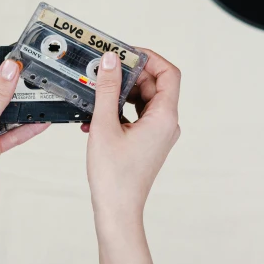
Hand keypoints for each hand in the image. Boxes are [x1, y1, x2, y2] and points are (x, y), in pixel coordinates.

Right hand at [83, 49, 180, 222]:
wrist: (117, 210)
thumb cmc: (114, 176)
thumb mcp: (105, 125)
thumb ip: (108, 89)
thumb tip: (111, 61)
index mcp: (165, 117)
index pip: (168, 73)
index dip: (149, 58)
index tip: (126, 53)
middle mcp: (167, 124)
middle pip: (154, 85)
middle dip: (129, 75)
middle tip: (105, 70)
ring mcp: (158, 134)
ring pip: (143, 101)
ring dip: (121, 94)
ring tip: (97, 93)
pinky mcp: (148, 142)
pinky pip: (137, 116)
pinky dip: (119, 111)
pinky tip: (94, 117)